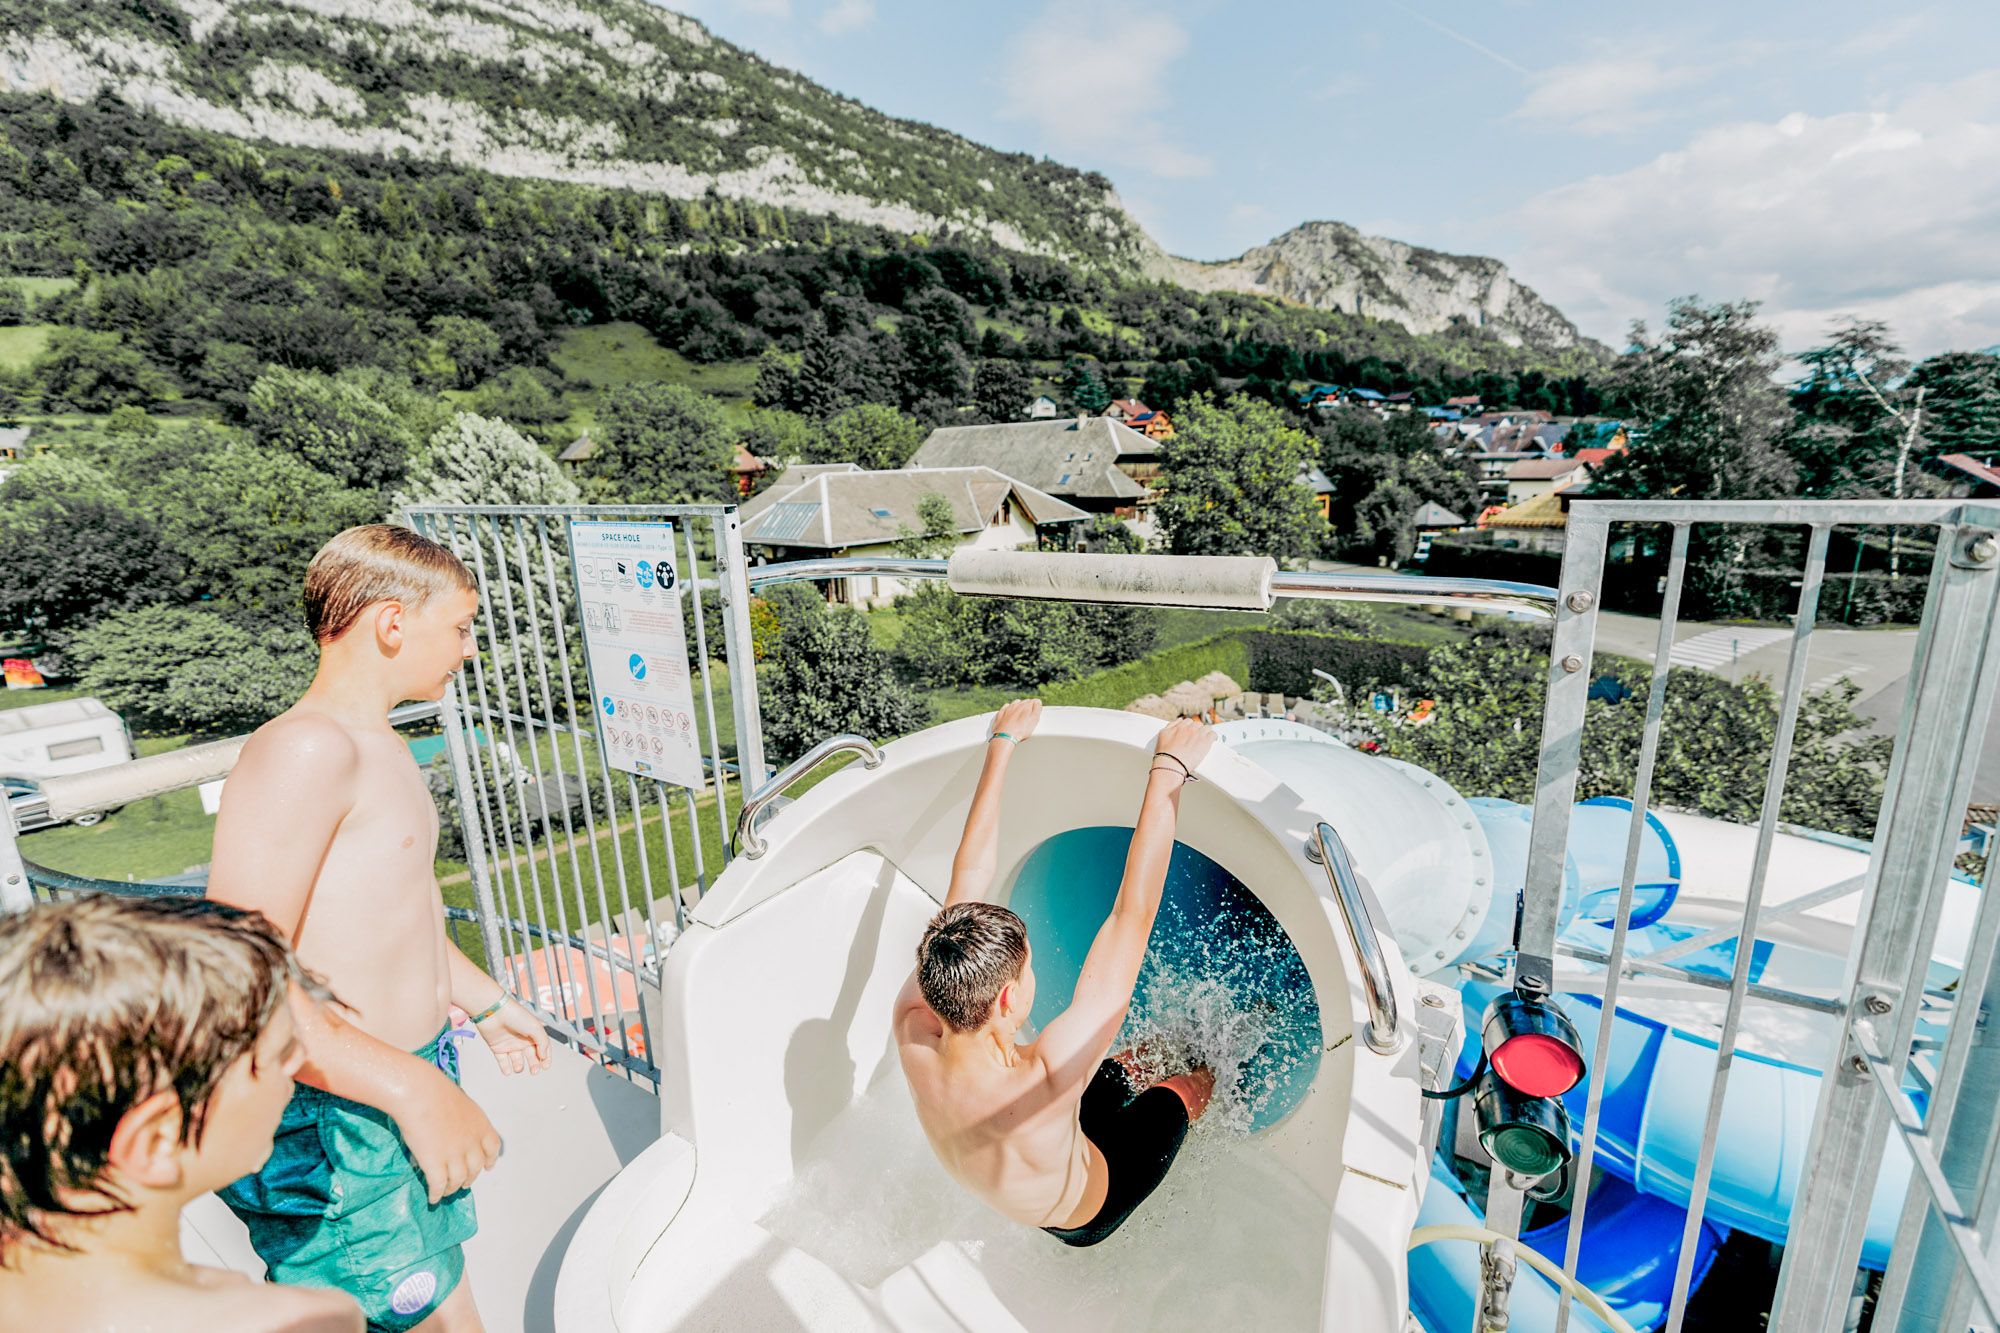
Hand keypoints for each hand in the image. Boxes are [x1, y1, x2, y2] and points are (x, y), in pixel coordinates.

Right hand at [394, 1070, 501, 1204]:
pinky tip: (433, 1197)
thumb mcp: (461, 1103)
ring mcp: (454, 1155)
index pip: (492, 1147)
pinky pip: (439, 1185)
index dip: (490, 1160)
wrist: (420, 1094)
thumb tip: (456, 1128)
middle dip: (471, 1178)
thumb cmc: (435, 1092)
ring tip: (447, 1191)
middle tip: (464, 1183)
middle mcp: (471, 1143)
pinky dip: (437, 1194)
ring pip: (458, 1180)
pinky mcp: (435, 1164)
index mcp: (480, 1125)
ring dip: (453, 1188)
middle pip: (475, 1167)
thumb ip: (463, 1120)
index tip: (488, 1167)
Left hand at [476, 997, 551, 1075]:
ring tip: (518, 1068)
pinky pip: (502, 1060)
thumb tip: (544, 1055)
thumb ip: (543, 1043)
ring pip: (517, 1060)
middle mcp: (522, 1039)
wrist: (493, 1012)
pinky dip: (505, 1067)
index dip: (546, 1058)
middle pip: (531, 1056)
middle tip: (534, 1071)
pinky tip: (508, 1071)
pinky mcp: (497, 1047)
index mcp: (533, 1033)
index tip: (546, 1066)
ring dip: (519, 1067)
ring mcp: (510, 1044)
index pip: (543, 1047)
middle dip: (534, 1065)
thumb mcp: (535, 1027)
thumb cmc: (514, 1014)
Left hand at [990, 698, 1041, 743]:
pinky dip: (1009, 709)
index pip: (1034, 701)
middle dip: (1028, 707)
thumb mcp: (1034, 720)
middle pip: (1024, 702)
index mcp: (1026, 705)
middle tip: (1030, 716)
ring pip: (1015, 704)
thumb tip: (1038, 702)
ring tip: (1021, 715)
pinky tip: (1010, 714)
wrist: (1005, 737)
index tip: (1037, 712)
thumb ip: (1037, 709)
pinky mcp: (1000, 713)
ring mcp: (1007, 709)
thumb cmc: (1020, 730)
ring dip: (1018, 707)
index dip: (1037, 706)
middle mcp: (1016, 705)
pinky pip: (1006, 708)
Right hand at [1153, 717, 1213, 777]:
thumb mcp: (1163, 735)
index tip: (1191, 733)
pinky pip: (1213, 735)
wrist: (1171, 764)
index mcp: (1180, 726)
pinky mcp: (1206, 741)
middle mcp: (1189, 728)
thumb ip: (1171, 725)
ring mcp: (1198, 734)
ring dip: (1206, 733)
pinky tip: (1212, 741)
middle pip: (1198, 725)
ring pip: (1207, 728)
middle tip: (1197, 739)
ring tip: (1205, 740)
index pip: (1188, 722)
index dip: (1190, 727)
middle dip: (1198, 730)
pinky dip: (1213, 738)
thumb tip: (1179, 720)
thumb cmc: (1165, 753)